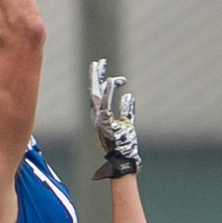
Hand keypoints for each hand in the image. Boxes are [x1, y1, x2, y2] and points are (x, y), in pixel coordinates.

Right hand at [89, 58, 139, 177]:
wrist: (123, 160)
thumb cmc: (125, 145)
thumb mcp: (127, 123)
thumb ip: (127, 109)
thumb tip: (128, 95)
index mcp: (100, 117)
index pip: (99, 96)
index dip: (103, 83)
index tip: (113, 74)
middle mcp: (97, 118)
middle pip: (93, 92)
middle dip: (94, 76)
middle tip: (98, 62)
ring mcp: (99, 120)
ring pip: (97, 96)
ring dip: (98, 80)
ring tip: (100, 65)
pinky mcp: (105, 123)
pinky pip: (105, 104)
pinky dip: (108, 92)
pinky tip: (111, 80)